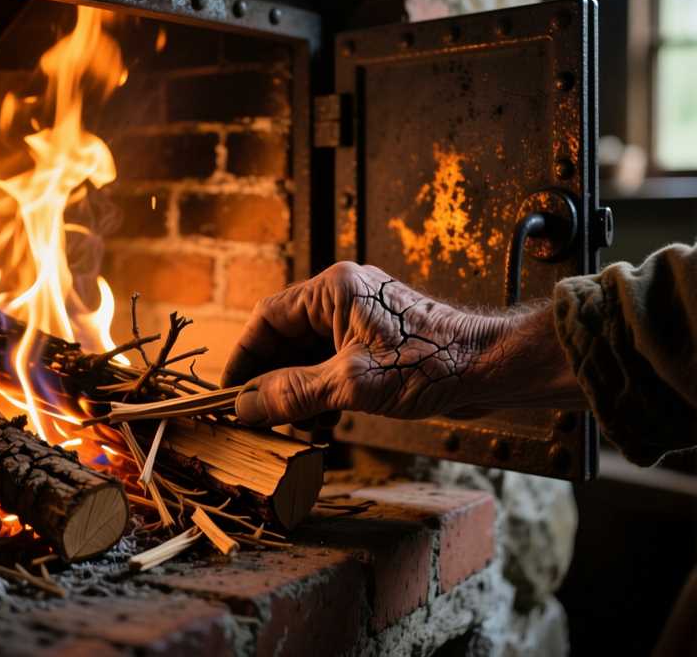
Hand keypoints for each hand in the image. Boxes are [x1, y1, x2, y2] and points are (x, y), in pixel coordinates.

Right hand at [221, 262, 585, 426]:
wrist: (490, 368)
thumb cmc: (431, 365)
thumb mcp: (352, 384)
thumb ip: (294, 392)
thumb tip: (245, 404)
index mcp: (334, 290)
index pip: (268, 318)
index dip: (244, 356)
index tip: (228, 393)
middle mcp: (343, 297)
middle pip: (286, 337)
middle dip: (270, 378)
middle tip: (256, 418)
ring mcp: (360, 318)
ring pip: (308, 353)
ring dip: (295, 388)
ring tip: (289, 427)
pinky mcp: (374, 340)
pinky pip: (331, 362)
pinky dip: (320, 390)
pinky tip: (319, 422)